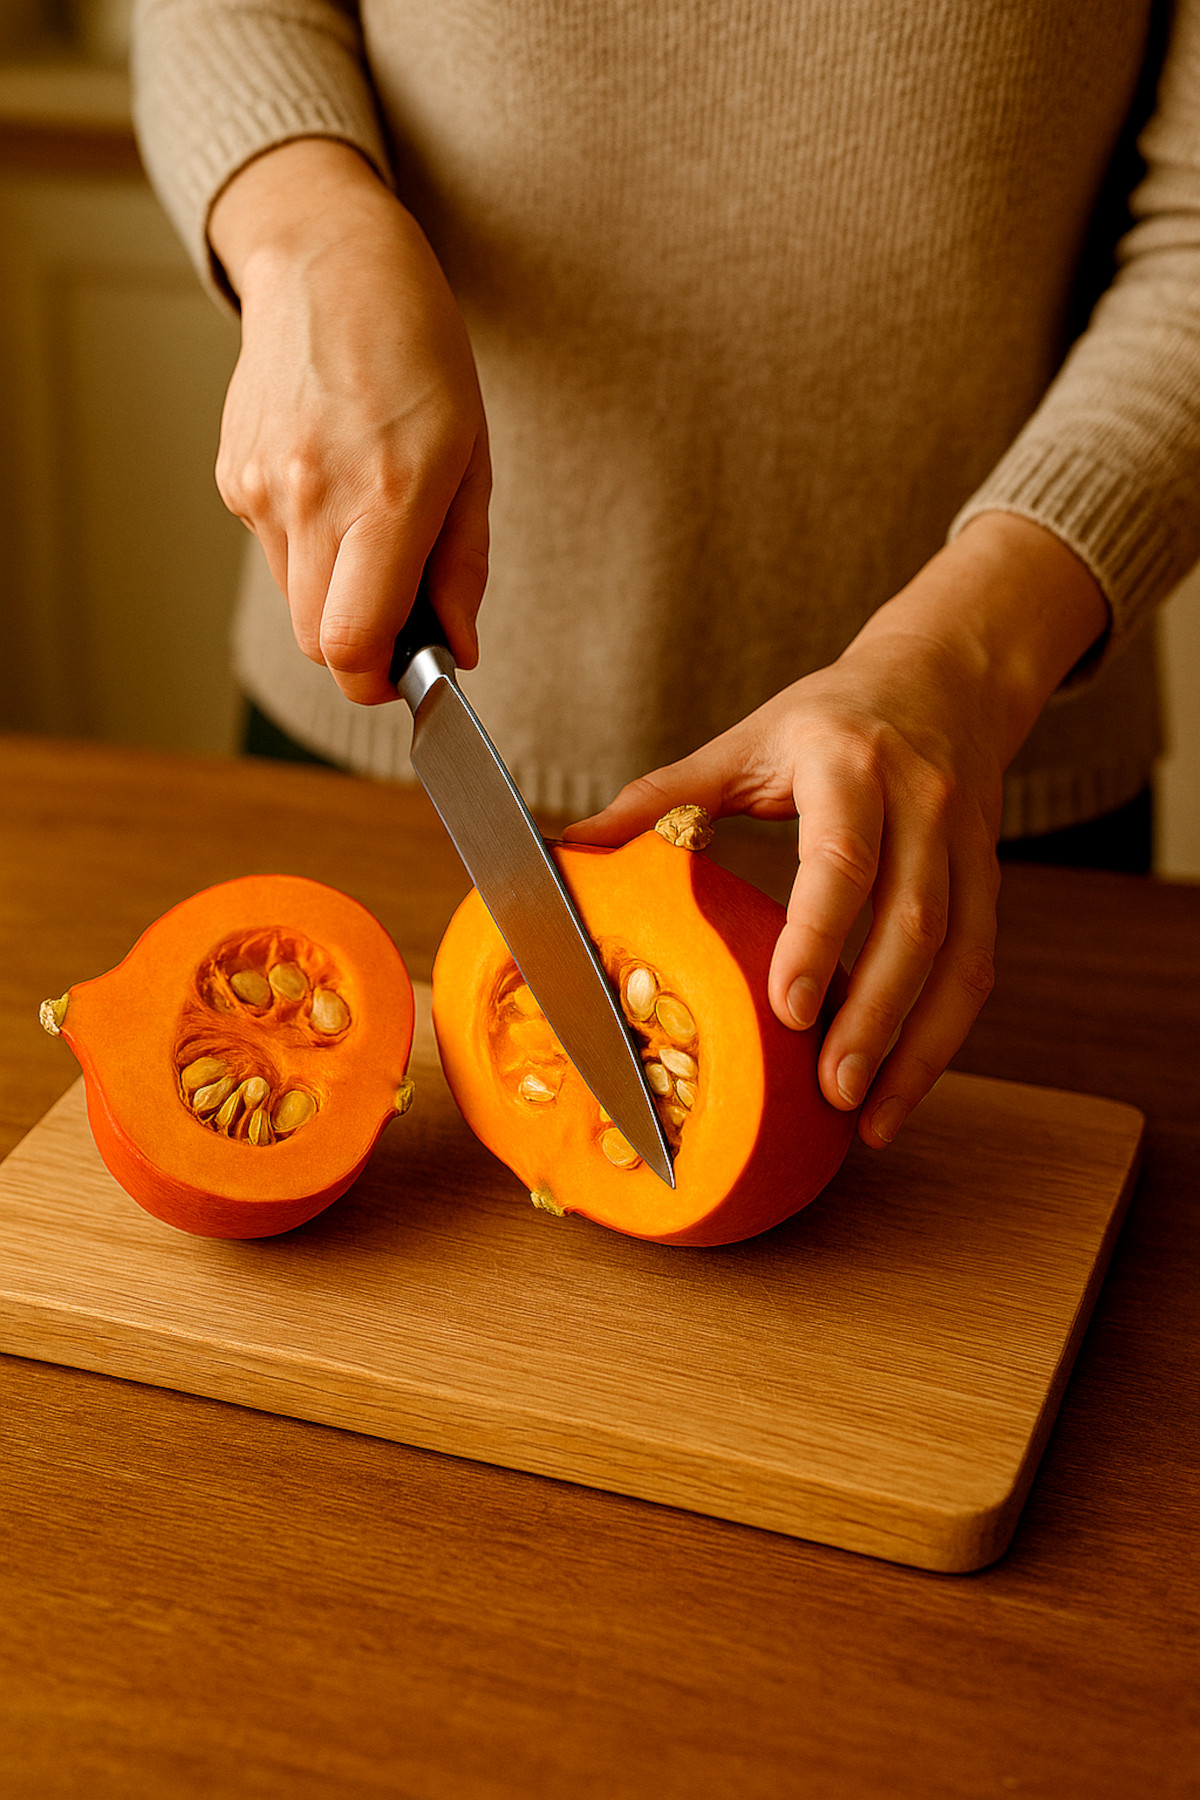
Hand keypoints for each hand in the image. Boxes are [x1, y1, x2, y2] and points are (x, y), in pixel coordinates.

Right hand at [210, 139, 489, 703]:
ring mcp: (259, 486)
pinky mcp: (231, 476)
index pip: (351, 645)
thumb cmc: (419, 354)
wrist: (329, 262)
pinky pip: (273, 552)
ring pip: (294, 601)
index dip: (378, 682)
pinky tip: (333, 482)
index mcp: (386, 495)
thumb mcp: (472, 458)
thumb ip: (461, 567)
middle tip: (404, 604)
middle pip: (318, 642)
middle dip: (361, 644)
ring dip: (334, 591)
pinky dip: (307, 546)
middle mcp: (311, 496)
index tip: (406, 673)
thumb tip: (455, 651)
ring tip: (371, 519)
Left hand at [565, 514, 1108, 1147]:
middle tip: (829, 1091)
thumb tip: (569, 846)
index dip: (819, 935)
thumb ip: (661, 797)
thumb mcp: (744, 743)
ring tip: (868, 1120)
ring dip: (918, 1049)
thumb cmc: (828, 719)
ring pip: (959, 960)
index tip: (787, 1008)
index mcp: (849, 765)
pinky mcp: (988, 882)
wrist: (946, 680)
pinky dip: (940, 1038)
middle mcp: (921, 805)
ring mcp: (967, 847)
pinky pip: (976, 970)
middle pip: (914, 924)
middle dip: (874, 1017)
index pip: (843, 857)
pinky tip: (900, 1091)